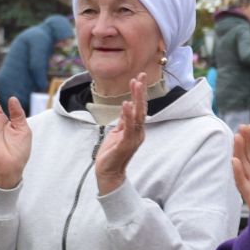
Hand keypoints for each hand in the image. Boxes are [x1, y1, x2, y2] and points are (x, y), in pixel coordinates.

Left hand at [94, 73, 148, 194]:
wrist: (108, 172)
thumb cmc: (111, 154)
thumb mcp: (117, 133)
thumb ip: (123, 122)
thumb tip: (126, 108)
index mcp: (136, 129)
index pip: (139, 108)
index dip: (139, 93)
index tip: (138, 78)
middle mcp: (138, 132)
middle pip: (142, 109)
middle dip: (141, 92)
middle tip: (140, 76)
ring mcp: (134, 138)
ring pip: (138, 115)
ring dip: (137, 99)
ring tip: (135, 84)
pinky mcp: (126, 143)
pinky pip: (128, 127)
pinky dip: (127, 115)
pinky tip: (126, 104)